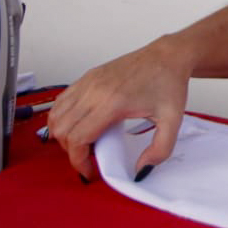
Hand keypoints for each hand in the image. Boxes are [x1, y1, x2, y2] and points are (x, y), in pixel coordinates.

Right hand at [47, 34, 194, 181]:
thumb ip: (160, 150)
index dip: (78, 161)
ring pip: (56, 115)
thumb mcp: (172, 121)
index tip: (89, 172)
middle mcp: (94, 91)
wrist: (168, 55)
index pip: (77, 138)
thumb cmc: (169, 84)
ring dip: (63, 135)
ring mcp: (88, 82)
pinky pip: (61, 101)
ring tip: (83, 143)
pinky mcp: (87, 76)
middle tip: (88, 159)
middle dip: (70, 151)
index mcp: (112, 103)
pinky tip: (78, 125)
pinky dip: (62, 118)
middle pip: (61, 130)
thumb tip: (141, 170)